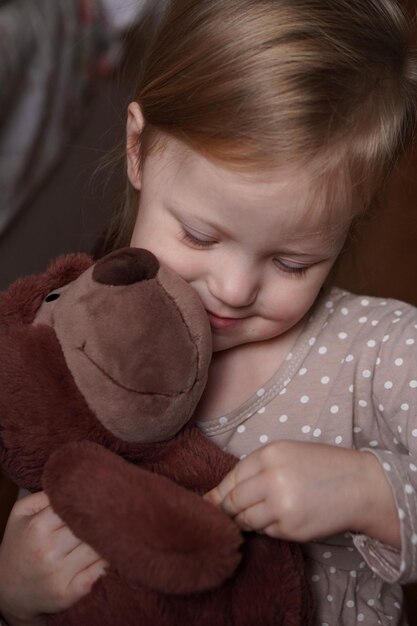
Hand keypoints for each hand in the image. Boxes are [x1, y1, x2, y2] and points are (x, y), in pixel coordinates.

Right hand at [0, 492, 107, 624]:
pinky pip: (98, 573)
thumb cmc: (20, 545)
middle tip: (120, 509)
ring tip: (118, 529)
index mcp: (38, 527)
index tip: (105, 494)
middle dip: (104, 518)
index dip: (92, 499)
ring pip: (98, 548)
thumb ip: (43, 495)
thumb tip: (72, 482)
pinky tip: (111, 553)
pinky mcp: (68, 594)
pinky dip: (108, 562)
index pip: (76, 506)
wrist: (8, 591)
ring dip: (109, 539)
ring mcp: (58, 576)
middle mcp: (48, 552)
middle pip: (90, 527)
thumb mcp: (20, 515)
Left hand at [205, 440, 399, 545]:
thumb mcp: (286, 454)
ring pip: (246, 520)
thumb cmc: (320, 466)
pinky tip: (279, 519)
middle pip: (233, 502)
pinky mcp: (290, 528)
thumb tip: (216, 495)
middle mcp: (271, 478)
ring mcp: (280, 505)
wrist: (359, 485)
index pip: (231, 478)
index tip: (211, 502)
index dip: (219, 493)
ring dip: (245, 521)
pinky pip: (265, 531)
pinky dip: (266, 528)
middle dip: (227, 511)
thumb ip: (255, 470)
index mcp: (269, 454)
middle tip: (227, 515)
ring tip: (260, 513)